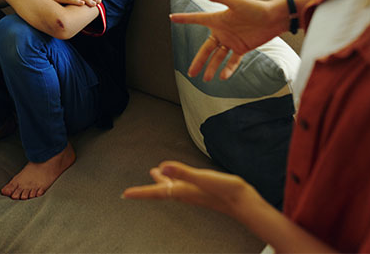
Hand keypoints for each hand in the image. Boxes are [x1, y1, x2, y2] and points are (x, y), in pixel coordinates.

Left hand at [122, 161, 259, 220]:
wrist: (245, 202)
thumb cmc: (226, 191)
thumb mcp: (203, 177)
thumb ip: (182, 172)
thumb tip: (162, 167)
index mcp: (183, 190)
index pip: (156, 192)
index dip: (140, 192)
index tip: (125, 194)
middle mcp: (186, 193)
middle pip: (161, 191)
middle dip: (147, 189)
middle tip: (134, 190)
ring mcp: (194, 193)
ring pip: (172, 188)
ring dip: (161, 183)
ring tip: (154, 174)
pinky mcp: (202, 191)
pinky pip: (182, 186)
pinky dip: (175, 181)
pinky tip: (179, 178)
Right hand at [170, 0, 286, 79]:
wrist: (273, 18)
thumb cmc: (254, 7)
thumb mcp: (235, 1)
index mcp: (218, 19)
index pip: (197, 19)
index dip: (185, 19)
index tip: (171, 17)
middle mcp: (222, 32)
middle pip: (206, 49)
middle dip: (198, 60)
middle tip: (190, 72)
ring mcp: (232, 41)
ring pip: (218, 57)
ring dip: (211, 68)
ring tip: (205, 79)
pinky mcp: (242, 48)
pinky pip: (233, 61)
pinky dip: (228, 68)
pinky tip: (223, 76)